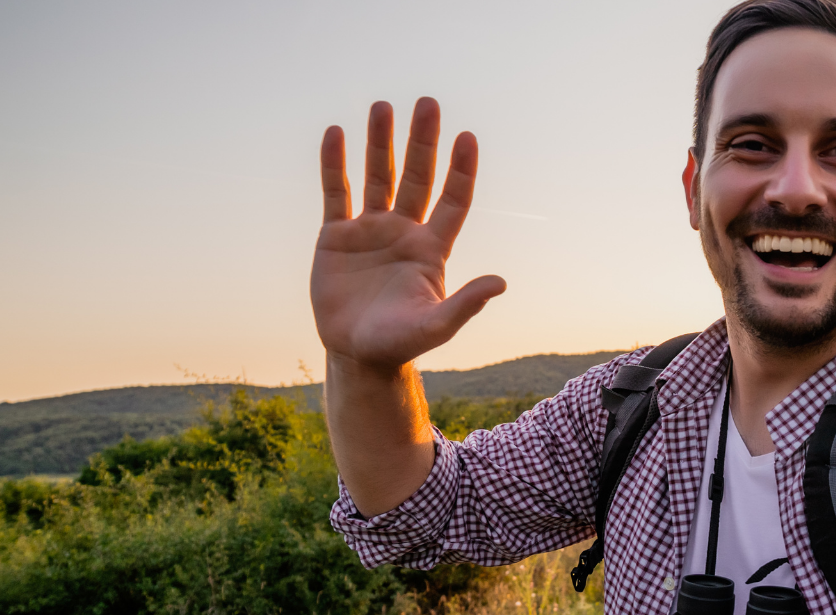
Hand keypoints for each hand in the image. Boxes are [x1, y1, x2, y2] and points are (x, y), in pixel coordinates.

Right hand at [312, 98, 502, 372]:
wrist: (357, 354)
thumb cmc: (400, 343)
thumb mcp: (435, 326)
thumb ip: (465, 304)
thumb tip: (500, 283)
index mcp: (431, 248)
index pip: (453, 199)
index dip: (461, 169)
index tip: (467, 137)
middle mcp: (404, 231)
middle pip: (417, 176)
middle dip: (422, 141)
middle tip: (427, 103)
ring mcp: (370, 230)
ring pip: (377, 176)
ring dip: (380, 142)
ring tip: (382, 106)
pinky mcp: (336, 236)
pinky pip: (336, 192)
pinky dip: (334, 164)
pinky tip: (336, 133)